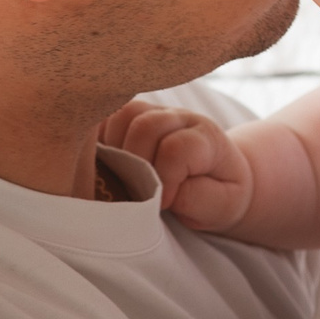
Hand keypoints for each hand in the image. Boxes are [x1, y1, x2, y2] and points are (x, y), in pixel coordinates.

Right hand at [98, 101, 253, 231]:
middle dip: (136, 165)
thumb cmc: (217, 194)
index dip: (165, 179)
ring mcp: (154, 112)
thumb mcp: (220, 206)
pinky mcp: (132, 116)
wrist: (216, 178)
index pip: (177, 148)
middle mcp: (180, 117)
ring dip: (115, 151)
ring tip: (123, 178)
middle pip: (145, 126)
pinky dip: (99, 140)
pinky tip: (107, 164)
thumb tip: (160, 193)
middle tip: (139, 192)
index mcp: (206, 137)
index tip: (164, 203)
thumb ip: (195, 198)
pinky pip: (106, 117)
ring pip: (122, 116)